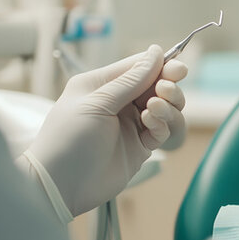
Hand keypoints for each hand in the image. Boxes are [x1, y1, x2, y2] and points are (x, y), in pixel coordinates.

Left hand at [25, 45, 187, 216]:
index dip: (160, 65)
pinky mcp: (141, 145)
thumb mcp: (96, 103)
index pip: (138, 66)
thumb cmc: (68, 140)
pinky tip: (150, 123)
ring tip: (155, 108)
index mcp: (102, 84)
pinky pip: (163, 129)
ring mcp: (131, 124)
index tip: (177, 68)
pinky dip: (162, 124)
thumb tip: (156, 52)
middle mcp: (118, 102)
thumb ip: (130, 80)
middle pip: (157, 85)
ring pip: (165, 107)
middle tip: (166, 91)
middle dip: (168, 86)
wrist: (61, 186)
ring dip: (168, 105)